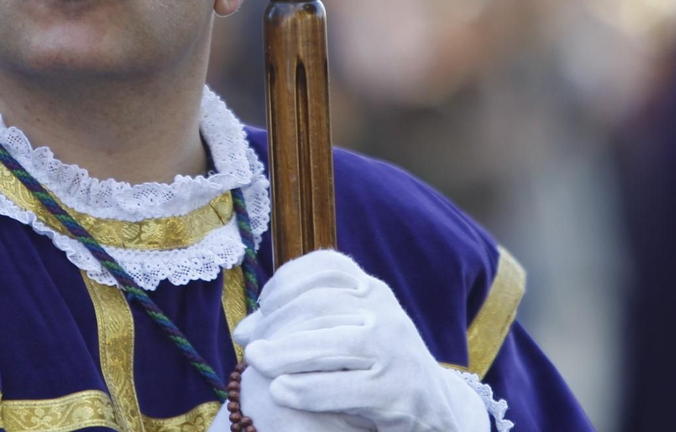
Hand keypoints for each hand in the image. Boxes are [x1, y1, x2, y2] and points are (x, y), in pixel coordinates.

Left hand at [232, 250, 488, 431]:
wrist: (431, 407)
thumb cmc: (374, 364)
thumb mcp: (345, 331)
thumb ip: (299, 325)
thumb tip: (243, 330)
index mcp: (372, 290)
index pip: (325, 268)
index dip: (285, 282)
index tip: (263, 305)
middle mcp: (386, 313)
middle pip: (321, 306)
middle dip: (277, 324)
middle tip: (249, 346)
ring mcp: (394, 352)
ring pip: (331, 345)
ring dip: (285, 353)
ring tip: (256, 362)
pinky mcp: (395, 393)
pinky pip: (343, 389)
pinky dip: (306, 389)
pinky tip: (280, 391)